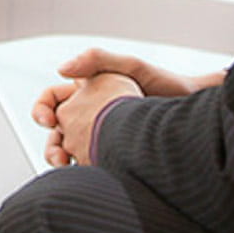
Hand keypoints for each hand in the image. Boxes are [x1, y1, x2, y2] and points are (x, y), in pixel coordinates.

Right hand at [31, 48, 227, 167]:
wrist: (191, 115)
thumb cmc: (168, 85)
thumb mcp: (133, 66)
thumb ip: (97, 59)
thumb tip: (61, 69)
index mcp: (90, 88)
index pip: (52, 98)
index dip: (42, 108)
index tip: (49, 119)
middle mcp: (92, 112)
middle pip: (56, 129)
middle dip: (51, 143)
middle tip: (59, 154)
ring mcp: (102, 134)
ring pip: (69, 149)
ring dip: (62, 159)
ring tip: (69, 166)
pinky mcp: (113, 155)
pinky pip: (88, 164)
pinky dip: (81, 171)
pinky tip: (86, 173)